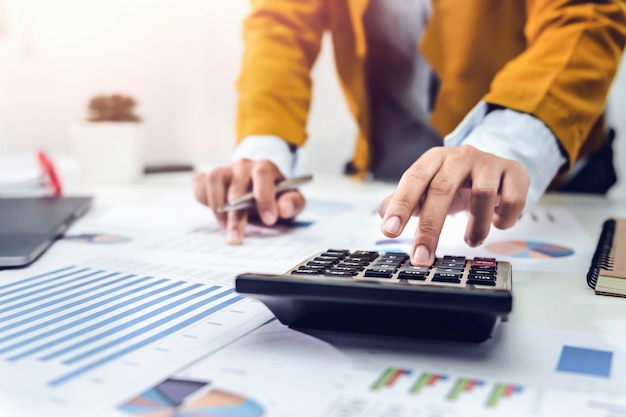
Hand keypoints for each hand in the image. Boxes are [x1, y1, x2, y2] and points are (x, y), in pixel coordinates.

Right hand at [193, 159, 305, 244]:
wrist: (261, 190)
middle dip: (237, 215)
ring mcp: (225, 170)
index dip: (265, 197)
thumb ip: (293, 203)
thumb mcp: (291, 201)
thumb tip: (283, 208)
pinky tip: (215, 214)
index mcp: (265, 168)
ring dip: (216, 205)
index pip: (262, 174)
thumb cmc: (276, 196)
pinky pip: (200, 182)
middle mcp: (243, 166)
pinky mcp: (210, 177)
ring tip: (224, 226)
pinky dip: (203, 198)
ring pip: (214, 178)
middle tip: (237, 237)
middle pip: (236, 186)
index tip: (269, 220)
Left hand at [378, 145, 529, 265]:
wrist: (495, 165)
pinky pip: (513, 198)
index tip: (389, 232)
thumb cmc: (455, 181)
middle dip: (430, 228)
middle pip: (442, 189)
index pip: (413, 179)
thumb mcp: (427, 186)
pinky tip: (498, 224)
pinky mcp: (515, 173)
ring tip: (471, 240)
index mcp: (434, 159)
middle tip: (421, 257)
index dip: (400, 206)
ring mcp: (489, 163)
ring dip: (476, 226)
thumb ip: (403, 200)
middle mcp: (460, 156)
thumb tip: (382, 211)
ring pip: (482, 193)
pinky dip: (505, 218)